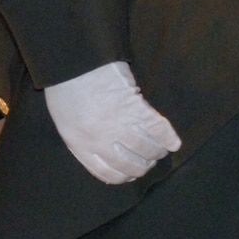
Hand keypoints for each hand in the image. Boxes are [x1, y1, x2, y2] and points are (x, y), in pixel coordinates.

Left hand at [42, 61, 180, 184]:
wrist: (73, 62)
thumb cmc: (65, 90)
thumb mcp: (65, 123)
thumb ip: (83, 141)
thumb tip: (106, 155)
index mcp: (80, 145)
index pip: (108, 174)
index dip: (124, 176)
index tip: (132, 174)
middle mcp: (100, 139)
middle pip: (131, 165)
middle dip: (143, 167)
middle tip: (149, 161)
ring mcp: (118, 124)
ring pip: (146, 149)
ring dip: (156, 152)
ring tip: (160, 150)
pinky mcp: (133, 106)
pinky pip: (156, 127)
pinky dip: (168, 136)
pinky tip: (174, 143)